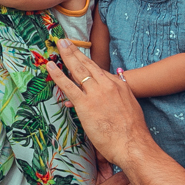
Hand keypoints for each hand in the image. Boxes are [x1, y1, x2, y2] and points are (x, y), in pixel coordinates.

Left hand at [45, 39, 149, 168]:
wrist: (133, 144)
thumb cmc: (133, 131)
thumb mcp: (132, 106)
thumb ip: (123, 94)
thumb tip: (120, 83)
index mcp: (119, 85)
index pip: (99, 71)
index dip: (87, 62)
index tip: (79, 56)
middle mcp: (107, 85)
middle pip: (88, 64)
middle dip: (75, 51)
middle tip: (66, 41)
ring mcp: (96, 93)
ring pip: (78, 70)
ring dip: (67, 55)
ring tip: (59, 44)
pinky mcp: (85, 104)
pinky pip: (68, 86)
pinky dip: (58, 75)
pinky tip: (50, 66)